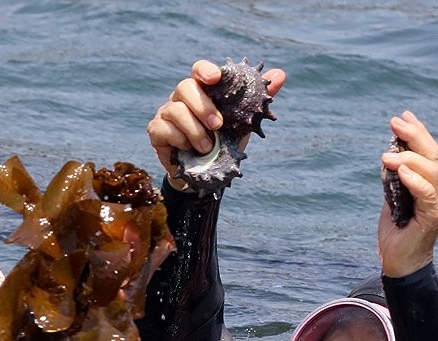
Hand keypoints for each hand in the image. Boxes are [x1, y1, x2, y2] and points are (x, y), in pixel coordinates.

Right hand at [147, 59, 285, 190]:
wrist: (206, 173)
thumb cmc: (223, 142)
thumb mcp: (242, 122)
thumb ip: (257, 99)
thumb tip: (280, 75)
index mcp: (202, 90)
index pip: (199, 70)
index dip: (206, 70)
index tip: (216, 78)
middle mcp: (181, 98)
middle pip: (185, 87)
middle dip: (203, 106)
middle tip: (218, 125)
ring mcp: (166, 113)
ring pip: (175, 110)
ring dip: (194, 130)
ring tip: (207, 147)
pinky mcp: (156, 131)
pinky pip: (164, 129)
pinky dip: (180, 139)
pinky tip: (189, 150)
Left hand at [377, 111, 437, 277]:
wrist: (400, 263)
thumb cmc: (396, 232)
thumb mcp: (392, 198)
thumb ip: (394, 179)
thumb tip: (389, 155)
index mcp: (432, 184)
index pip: (428, 152)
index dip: (418, 132)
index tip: (403, 116)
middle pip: (433, 155)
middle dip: (414, 135)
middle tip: (395, 122)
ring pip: (431, 171)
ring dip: (408, 157)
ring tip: (386, 154)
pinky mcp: (434, 217)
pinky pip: (427, 194)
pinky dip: (414, 180)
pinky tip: (400, 171)